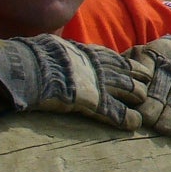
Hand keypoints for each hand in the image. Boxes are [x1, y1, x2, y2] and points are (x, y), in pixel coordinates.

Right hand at [0, 34, 150, 131]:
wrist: (28, 69)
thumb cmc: (33, 58)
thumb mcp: (54, 47)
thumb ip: (63, 51)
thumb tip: (53, 48)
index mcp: (91, 53)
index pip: (120, 60)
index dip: (129, 68)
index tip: (134, 74)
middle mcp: (102, 67)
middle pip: (133, 74)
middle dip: (139, 83)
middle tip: (142, 92)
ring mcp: (101, 85)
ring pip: (133, 92)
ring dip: (138, 100)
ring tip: (141, 107)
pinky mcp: (96, 103)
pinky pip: (120, 113)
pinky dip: (129, 119)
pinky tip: (134, 124)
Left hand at [127, 21, 170, 140]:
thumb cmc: (166, 59)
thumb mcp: (147, 52)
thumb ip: (128, 63)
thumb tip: (106, 80)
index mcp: (155, 55)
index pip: (142, 77)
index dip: (136, 95)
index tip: (133, 107)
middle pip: (158, 95)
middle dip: (150, 111)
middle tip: (148, 120)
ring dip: (168, 121)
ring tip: (163, 128)